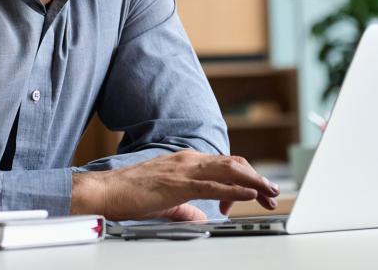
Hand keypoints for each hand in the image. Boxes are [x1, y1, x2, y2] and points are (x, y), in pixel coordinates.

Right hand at [71, 150, 279, 220]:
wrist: (106, 191)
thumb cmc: (130, 195)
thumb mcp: (166, 202)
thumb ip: (186, 208)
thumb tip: (202, 217)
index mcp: (186, 162)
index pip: (225, 165)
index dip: (245, 178)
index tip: (255, 194)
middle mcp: (188, 160)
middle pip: (233, 165)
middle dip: (257, 178)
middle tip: (272, 193)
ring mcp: (184, 169)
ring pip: (229, 171)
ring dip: (254, 181)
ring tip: (270, 192)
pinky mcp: (179, 184)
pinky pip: (214, 185)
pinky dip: (235, 189)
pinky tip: (249, 194)